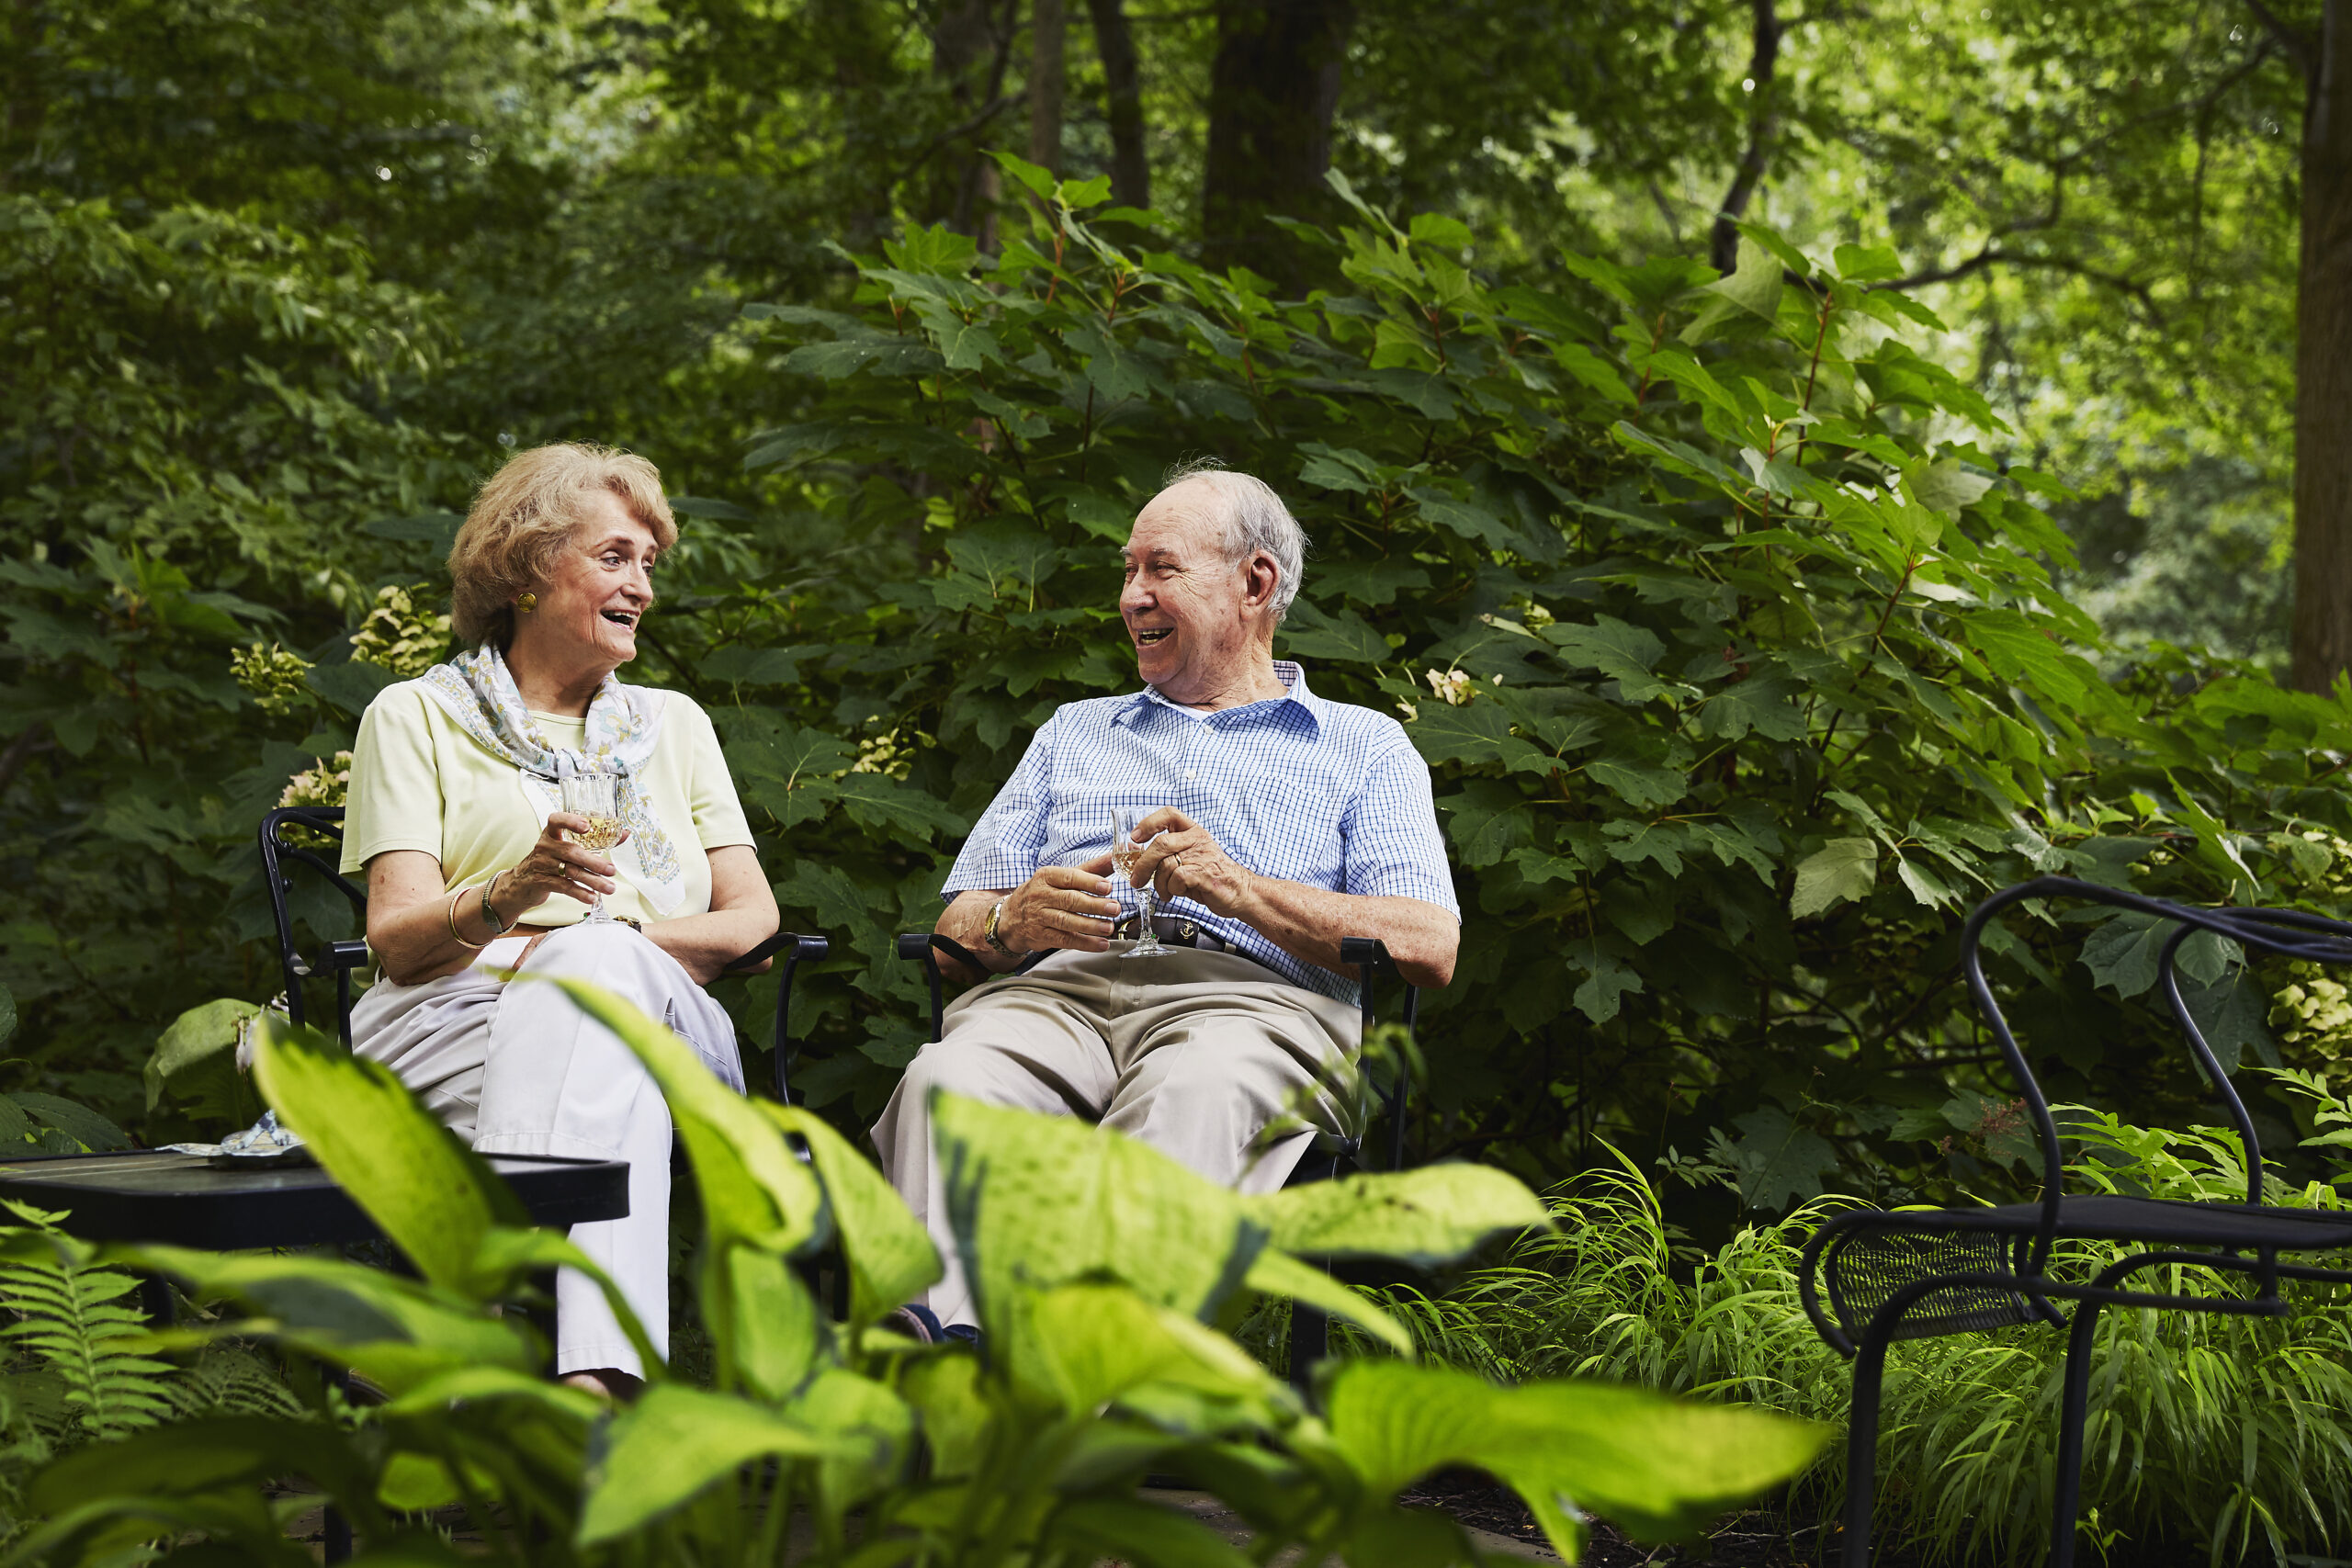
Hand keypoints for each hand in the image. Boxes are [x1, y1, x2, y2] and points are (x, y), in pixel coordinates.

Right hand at [494, 812, 630, 921]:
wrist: (522, 883)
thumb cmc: (551, 861)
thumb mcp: (566, 848)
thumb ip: (595, 841)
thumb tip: (624, 833)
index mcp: (551, 834)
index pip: (556, 820)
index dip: (570, 821)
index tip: (587, 827)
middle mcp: (545, 846)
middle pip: (571, 852)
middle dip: (594, 862)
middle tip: (612, 870)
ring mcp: (541, 864)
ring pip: (570, 871)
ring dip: (593, 881)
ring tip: (610, 888)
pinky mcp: (541, 882)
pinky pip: (563, 887)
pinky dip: (580, 893)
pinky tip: (592, 897)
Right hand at [999, 857, 1120, 952]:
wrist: (1011, 917)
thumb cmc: (1043, 893)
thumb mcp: (1061, 877)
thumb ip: (1090, 869)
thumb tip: (1115, 857)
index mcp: (1046, 876)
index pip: (1069, 877)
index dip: (1089, 882)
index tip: (1107, 887)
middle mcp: (1040, 895)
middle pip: (1070, 900)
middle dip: (1094, 905)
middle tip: (1114, 908)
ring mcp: (1039, 917)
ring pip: (1066, 921)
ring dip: (1090, 926)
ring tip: (1109, 927)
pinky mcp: (1041, 936)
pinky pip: (1064, 940)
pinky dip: (1084, 943)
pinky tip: (1100, 944)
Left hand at [1125, 808, 1255, 918]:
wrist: (1241, 891)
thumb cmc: (1213, 876)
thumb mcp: (1191, 857)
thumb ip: (1170, 853)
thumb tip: (1139, 857)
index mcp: (1193, 831)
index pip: (1169, 814)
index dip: (1149, 823)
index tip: (1136, 837)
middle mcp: (1197, 839)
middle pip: (1160, 843)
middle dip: (1143, 864)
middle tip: (1136, 879)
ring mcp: (1202, 855)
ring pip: (1165, 864)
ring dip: (1158, 884)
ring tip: (1165, 892)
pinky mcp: (1204, 873)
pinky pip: (1176, 879)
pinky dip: (1171, 889)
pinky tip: (1178, 893)